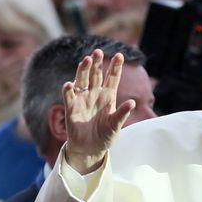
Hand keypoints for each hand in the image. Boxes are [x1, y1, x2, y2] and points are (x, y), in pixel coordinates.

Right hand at [63, 49, 134, 172]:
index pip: (112, 78)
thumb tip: (132, 102)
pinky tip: (69, 84)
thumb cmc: (105, 136)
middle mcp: (95, 94)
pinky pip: (69, 96)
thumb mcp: (116, 126)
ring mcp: (83, 99)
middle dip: (97, 63)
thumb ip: (122, 114)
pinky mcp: (71, 108)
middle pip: (96, 75)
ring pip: (82, 80)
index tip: (120, 55)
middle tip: (98, 52)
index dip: (116, 67)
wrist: (90, 149)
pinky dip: (68, 90)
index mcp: (108, 96)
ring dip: (83, 70)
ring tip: (87, 60)